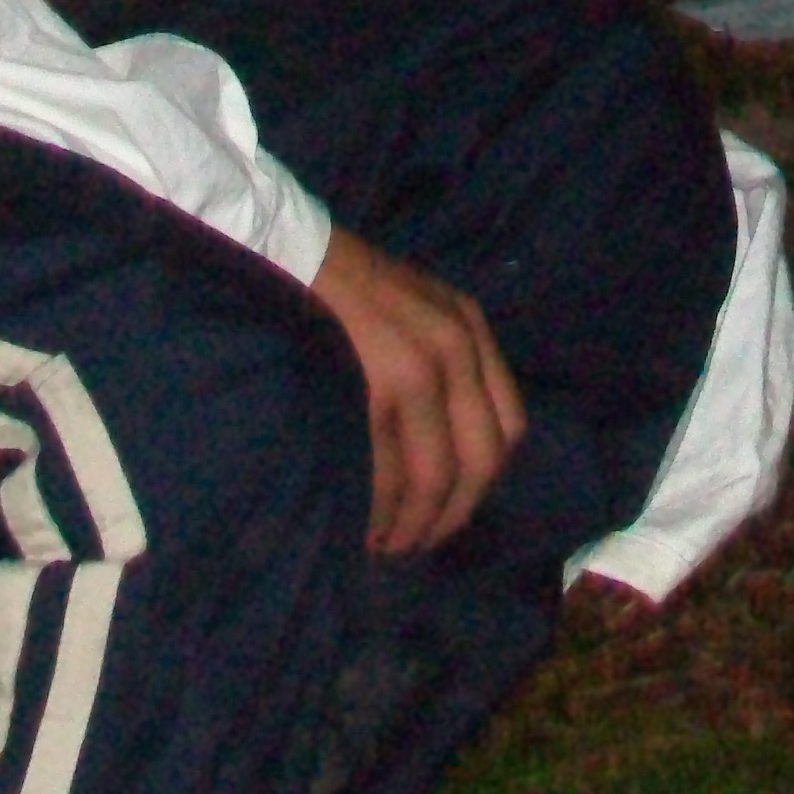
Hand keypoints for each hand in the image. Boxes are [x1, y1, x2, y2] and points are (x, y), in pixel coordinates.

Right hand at [309, 229, 525, 553]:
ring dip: (412, 522)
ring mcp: (419, 365)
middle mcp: (456, 347)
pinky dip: (376, 507)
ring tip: (385, 544)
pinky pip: (386, 467)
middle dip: (450, 515)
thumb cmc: (340, 286)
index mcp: (469, 327)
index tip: (451, 511)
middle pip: (480, 459)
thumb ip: (441, 361)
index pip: (508, 427)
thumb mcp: (415, 306)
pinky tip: (359, 523)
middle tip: (416, 543)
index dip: (482, 483)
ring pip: (435, 474)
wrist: (284, 248)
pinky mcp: (376, 383)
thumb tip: (441, 449)